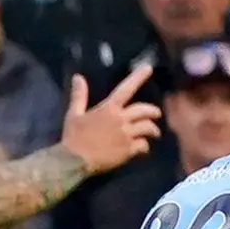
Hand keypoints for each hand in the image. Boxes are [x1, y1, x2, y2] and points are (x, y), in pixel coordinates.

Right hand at [59, 60, 161, 175]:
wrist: (74, 160)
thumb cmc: (73, 137)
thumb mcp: (74, 114)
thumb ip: (79, 95)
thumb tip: (78, 77)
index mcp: (108, 109)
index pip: (126, 88)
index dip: (138, 77)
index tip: (149, 68)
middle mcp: (120, 119)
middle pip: (144, 110)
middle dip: (153, 111)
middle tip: (156, 114)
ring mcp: (126, 135)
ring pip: (147, 128)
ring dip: (153, 130)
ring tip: (154, 133)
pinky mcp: (128, 150)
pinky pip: (143, 145)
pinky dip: (145, 146)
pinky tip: (143, 149)